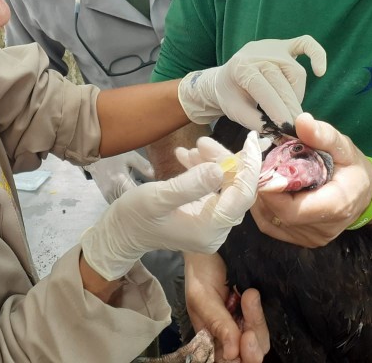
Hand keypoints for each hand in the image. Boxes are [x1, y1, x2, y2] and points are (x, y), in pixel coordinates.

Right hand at [81, 132, 262, 280]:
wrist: (120, 232)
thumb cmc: (135, 217)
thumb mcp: (157, 198)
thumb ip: (189, 185)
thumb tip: (219, 169)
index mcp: (209, 229)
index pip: (242, 196)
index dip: (249, 167)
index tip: (251, 140)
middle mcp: (216, 230)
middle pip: (234, 188)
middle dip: (222, 161)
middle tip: (201, 141)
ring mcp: (210, 223)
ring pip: (224, 185)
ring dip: (211, 163)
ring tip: (190, 148)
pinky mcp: (203, 215)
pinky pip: (213, 188)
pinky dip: (203, 170)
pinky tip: (185, 157)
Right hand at [83, 152, 154, 203]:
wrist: (93, 155)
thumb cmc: (113, 154)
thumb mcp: (130, 156)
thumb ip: (143, 165)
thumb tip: (155, 176)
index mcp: (120, 179)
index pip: (137, 195)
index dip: (147, 197)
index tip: (155, 196)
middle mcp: (113, 190)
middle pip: (131, 204)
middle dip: (141, 203)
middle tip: (152, 200)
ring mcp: (108, 194)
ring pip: (123, 206)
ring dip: (132, 205)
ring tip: (143, 202)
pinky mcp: (105, 196)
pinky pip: (117, 204)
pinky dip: (125, 203)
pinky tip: (132, 200)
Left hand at [177, 36, 326, 131]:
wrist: (224, 78)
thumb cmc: (231, 97)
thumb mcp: (236, 112)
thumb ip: (258, 123)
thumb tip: (282, 135)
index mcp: (241, 68)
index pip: (264, 91)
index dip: (278, 111)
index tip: (288, 130)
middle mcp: (258, 54)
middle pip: (282, 82)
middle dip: (290, 108)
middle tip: (297, 129)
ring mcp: (273, 47)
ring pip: (296, 72)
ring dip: (297, 94)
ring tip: (290, 109)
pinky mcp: (285, 45)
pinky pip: (305, 44)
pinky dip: (317, 55)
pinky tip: (320, 72)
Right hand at [184, 252, 269, 362]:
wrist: (209, 248)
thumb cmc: (199, 273)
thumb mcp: (202, 299)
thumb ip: (218, 324)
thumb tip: (232, 352)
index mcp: (210, 339)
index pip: (228, 361)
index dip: (240, 357)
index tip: (245, 339)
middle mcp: (227, 336)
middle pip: (248, 354)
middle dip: (253, 342)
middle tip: (249, 326)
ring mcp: (242, 324)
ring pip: (259, 339)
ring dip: (256, 320)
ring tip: (249, 295)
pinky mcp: (253, 312)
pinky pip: (262, 321)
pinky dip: (258, 311)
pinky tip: (251, 295)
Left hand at [251, 112, 371, 247]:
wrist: (364, 194)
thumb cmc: (351, 168)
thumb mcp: (343, 146)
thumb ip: (323, 135)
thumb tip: (302, 121)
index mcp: (336, 206)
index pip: (291, 210)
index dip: (270, 190)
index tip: (262, 167)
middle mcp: (323, 228)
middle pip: (278, 214)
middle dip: (262, 189)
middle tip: (258, 167)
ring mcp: (311, 238)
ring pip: (269, 221)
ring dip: (260, 198)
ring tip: (263, 176)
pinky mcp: (302, 240)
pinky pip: (271, 226)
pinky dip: (264, 207)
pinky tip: (268, 190)